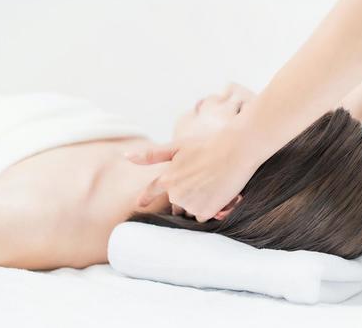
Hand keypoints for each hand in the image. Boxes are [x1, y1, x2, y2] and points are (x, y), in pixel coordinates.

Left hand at [126, 125, 260, 221]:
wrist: (235, 149)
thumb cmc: (207, 144)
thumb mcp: (177, 147)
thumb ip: (151, 155)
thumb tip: (125, 156)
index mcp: (167, 178)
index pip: (151, 191)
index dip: (146, 198)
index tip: (140, 203)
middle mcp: (176, 194)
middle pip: (177, 203)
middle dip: (186, 196)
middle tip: (202, 179)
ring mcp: (190, 204)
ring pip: (190, 211)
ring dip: (198, 203)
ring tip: (212, 185)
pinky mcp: (206, 211)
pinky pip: (203, 216)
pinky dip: (210, 209)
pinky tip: (218, 193)